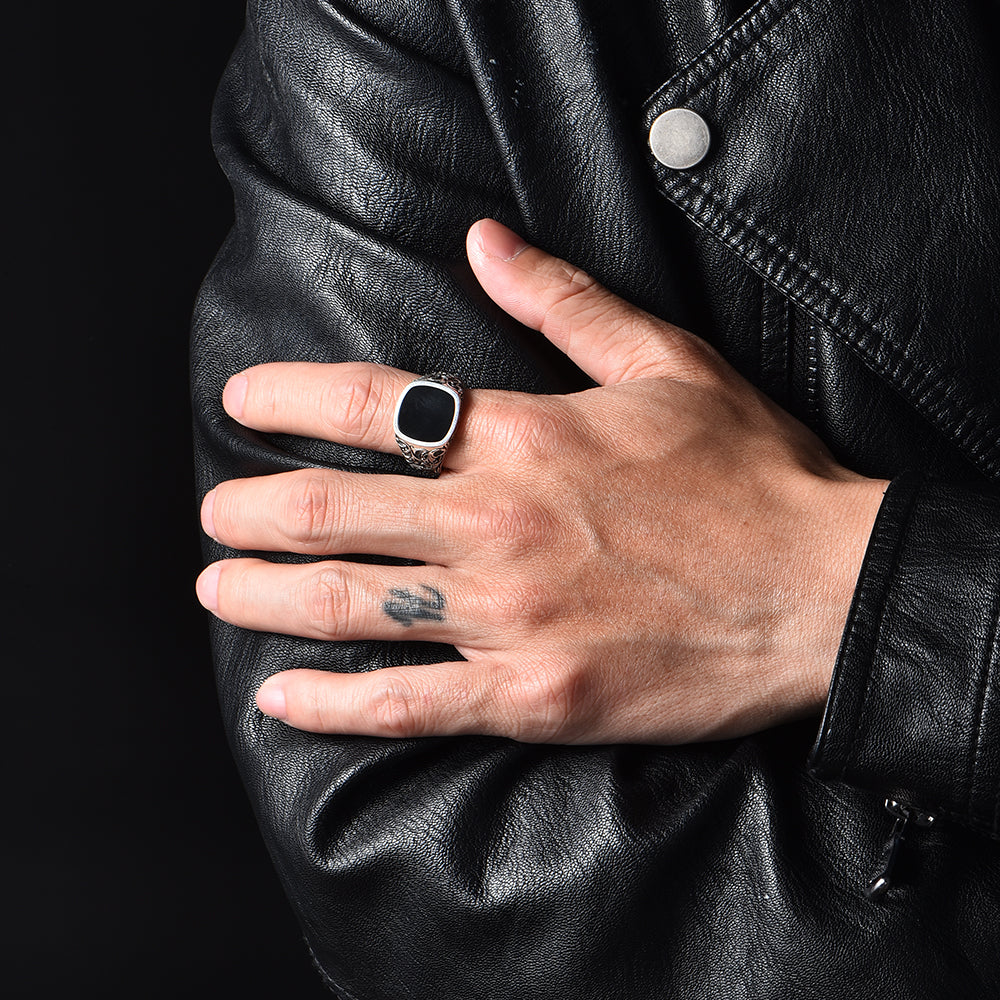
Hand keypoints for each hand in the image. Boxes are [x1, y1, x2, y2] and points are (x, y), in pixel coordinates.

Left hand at [196, 218, 886, 742]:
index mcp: (524, 436)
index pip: (368, 404)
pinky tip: (281, 697)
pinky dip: (333, 705)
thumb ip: (563, 301)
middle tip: (215, 512)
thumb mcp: (665, 360)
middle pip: (333, 510)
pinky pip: (409, 706)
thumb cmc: (751, 472)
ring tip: (217, 589)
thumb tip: (484, 242)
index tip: (240, 402)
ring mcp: (511, 619)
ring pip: (351, 607)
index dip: (286, 399)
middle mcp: (498, 524)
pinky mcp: (534, 698)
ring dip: (265, 596)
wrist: (823, 588)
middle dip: (253, 509)